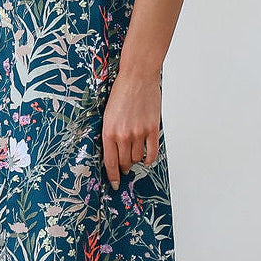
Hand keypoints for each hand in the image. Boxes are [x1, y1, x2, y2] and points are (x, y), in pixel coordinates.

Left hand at [101, 67, 161, 189]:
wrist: (137, 77)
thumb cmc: (121, 92)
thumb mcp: (108, 114)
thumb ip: (110, 133)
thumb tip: (113, 151)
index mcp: (108, 132)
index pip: (110, 162)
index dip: (112, 176)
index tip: (114, 183)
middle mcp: (123, 135)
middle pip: (124, 162)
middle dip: (124, 168)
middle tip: (124, 168)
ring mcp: (139, 133)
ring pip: (137, 158)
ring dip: (136, 160)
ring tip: (134, 155)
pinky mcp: (152, 129)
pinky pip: (152, 152)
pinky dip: (149, 159)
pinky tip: (146, 158)